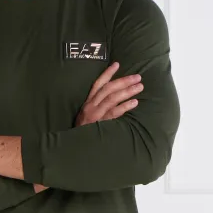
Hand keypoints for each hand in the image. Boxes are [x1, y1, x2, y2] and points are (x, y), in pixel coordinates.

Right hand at [33, 62, 142, 193]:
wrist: (73, 148)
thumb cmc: (83, 133)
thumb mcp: (86, 118)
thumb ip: (97, 109)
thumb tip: (112, 100)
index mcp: (87, 103)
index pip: (97, 84)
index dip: (107, 73)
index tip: (117, 64)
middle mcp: (90, 107)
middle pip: (108, 89)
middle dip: (123, 81)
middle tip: (137, 76)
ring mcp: (95, 115)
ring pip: (112, 98)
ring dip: (127, 91)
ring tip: (140, 87)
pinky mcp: (100, 125)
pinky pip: (114, 113)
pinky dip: (124, 107)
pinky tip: (135, 103)